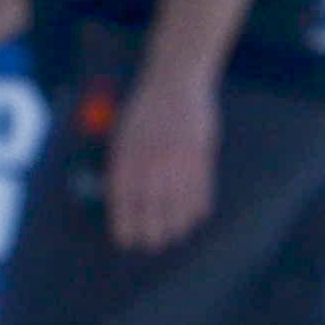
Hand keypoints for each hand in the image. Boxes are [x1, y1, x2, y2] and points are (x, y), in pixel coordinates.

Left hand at [108, 66, 217, 252]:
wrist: (175, 80)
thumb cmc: (144, 109)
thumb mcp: (123, 135)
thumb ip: (124, 166)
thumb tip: (124, 200)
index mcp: (126, 156)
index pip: (123, 201)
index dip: (125, 225)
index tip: (126, 240)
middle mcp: (150, 161)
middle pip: (151, 209)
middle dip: (151, 232)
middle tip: (152, 244)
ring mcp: (177, 159)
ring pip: (178, 204)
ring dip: (176, 225)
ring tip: (174, 235)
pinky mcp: (200, 155)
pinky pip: (201, 190)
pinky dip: (197, 207)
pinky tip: (194, 216)